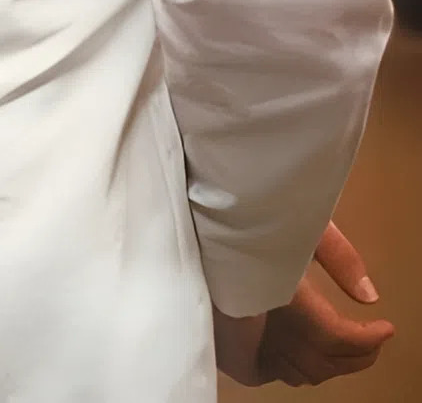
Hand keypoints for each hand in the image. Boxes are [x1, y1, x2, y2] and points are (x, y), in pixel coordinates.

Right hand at [213, 223, 393, 387]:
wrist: (195, 210)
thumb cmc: (244, 208)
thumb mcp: (299, 219)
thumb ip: (337, 254)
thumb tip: (368, 294)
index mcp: (275, 289)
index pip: (333, 335)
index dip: (365, 340)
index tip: (384, 329)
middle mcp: (254, 320)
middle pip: (318, 361)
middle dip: (353, 357)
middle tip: (372, 340)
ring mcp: (236, 337)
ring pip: (296, 371)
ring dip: (326, 364)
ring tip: (347, 346)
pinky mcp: (223, 342)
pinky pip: (268, 372)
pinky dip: (292, 368)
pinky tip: (303, 352)